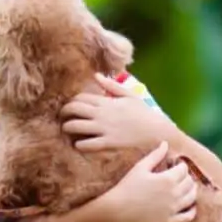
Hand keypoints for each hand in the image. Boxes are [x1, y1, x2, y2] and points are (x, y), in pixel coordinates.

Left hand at [61, 73, 177, 151]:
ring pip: (75, 126)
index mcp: (107, 101)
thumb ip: (112, 86)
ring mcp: (104, 129)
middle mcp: (102, 113)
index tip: (70, 106)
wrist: (158, 133)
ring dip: (67, 128)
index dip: (71, 101)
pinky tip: (79, 145)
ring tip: (67, 131)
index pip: (80, 97)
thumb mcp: (130, 96)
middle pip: (73, 109)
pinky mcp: (107, 143)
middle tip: (62, 117)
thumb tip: (96, 76)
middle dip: (64, 112)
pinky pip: (86, 144)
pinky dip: (79, 145)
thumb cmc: (145, 115)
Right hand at [104, 141, 196, 221]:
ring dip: (192, 191)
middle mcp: (174, 194)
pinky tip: (191, 205)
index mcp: (168, 179)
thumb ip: (155, 155)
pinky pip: (188, 216)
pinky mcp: (170, 221)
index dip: (180, 165)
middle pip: (189, 182)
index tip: (175, 165)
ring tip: (187, 187)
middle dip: (186, 177)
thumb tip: (165, 143)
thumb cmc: (128, 186)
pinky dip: (192, 210)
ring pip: (192, 197)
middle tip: (180, 176)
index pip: (184, 169)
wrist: (118, 209)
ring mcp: (173, 209)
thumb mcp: (141, 167)